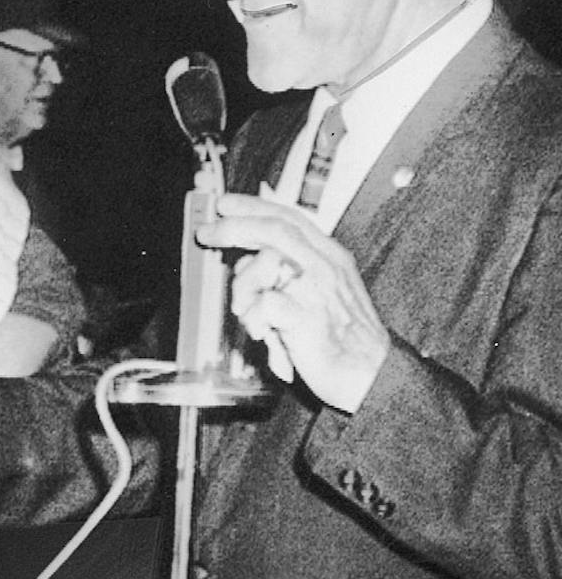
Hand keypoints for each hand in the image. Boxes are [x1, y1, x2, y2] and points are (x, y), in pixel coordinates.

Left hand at [197, 194, 389, 412]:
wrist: (371, 374)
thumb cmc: (340, 338)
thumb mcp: (318, 293)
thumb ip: (286, 273)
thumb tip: (244, 261)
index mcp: (329, 257)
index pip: (289, 218)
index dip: (254, 206)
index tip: (225, 203)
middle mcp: (325, 266)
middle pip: (275, 228)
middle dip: (234, 226)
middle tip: (207, 233)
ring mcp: (318, 290)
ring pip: (265, 262)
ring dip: (243, 287)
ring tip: (248, 313)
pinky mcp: (308, 318)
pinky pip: (263, 305)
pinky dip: (253, 318)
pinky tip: (263, 333)